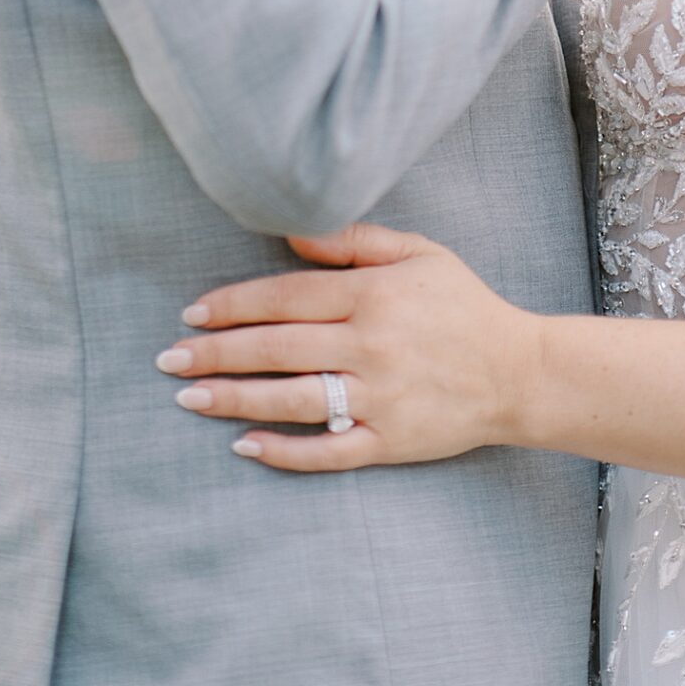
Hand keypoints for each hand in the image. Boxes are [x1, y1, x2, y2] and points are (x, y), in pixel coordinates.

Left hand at [155, 225, 540, 472]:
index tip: (193, 312)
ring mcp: (378, 397)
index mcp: (374, 295)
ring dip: (234, 399)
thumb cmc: (461, 304)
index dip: (236, 304)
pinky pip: (327, 450)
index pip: (288, 298)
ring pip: (292, 399)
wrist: (518, 372)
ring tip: (188, 397)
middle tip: (167, 358)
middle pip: (278, 348)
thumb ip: (354, 241)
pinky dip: (284, 451)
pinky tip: (245, 446)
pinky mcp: (388, 441)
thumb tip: (291, 235)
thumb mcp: (418, 253)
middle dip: (218, 352)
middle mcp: (371, 345)